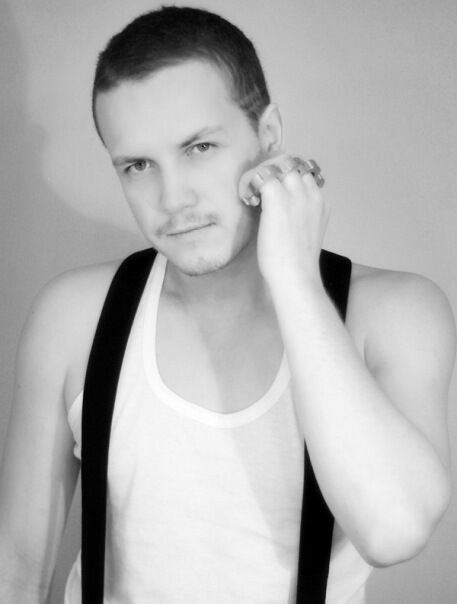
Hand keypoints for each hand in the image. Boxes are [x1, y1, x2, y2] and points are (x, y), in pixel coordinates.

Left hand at [238, 153, 330, 290]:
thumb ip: (300, 217)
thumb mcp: (307, 234)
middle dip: (275, 170)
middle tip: (259, 184)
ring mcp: (295, 195)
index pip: (305, 175)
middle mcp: (311, 194)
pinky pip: (260, 176)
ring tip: (253, 189)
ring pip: (279, 165)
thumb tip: (280, 211)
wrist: (296, 276)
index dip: (287, 178)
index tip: (274, 188)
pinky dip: (250, 182)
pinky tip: (247, 196)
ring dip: (263, 173)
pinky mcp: (276, 199)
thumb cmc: (297, 264)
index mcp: (321, 203)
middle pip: (293, 165)